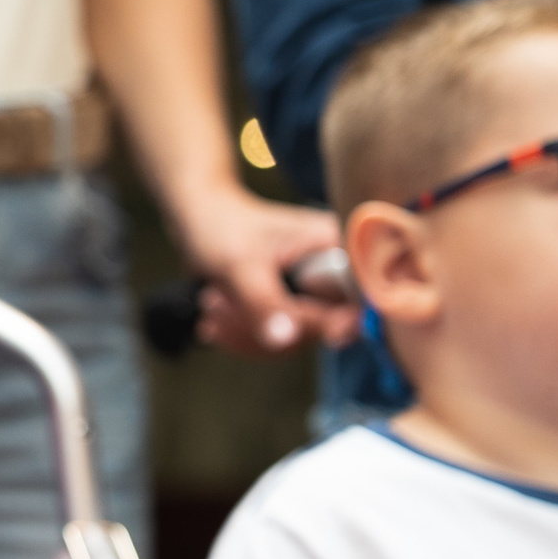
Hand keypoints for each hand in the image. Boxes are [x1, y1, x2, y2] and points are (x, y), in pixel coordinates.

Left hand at [172, 185, 357, 356]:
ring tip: (209, 302)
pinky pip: (275, 340)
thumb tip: (285, 340)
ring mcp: (310, 294)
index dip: (334, 324)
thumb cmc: (222, 227)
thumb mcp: (240, 265)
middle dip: (266, 325)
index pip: (358, 300)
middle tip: (215, 304)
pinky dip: (242, 335)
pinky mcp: (289, 308)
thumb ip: (264, 302)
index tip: (295, 333)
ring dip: (245, 331)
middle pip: (322, 328)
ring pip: (293, 339)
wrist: (199, 218)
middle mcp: (330, 273)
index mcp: (335, 248)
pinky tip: (213, 320)